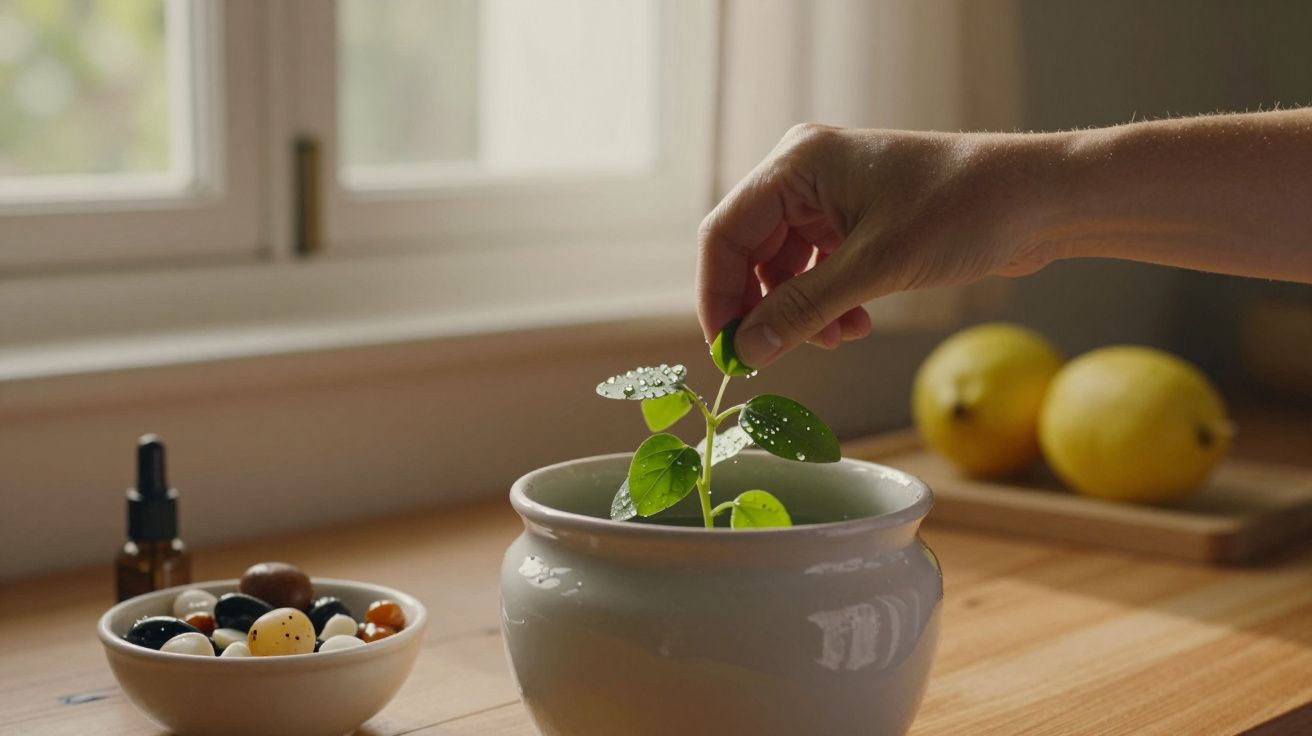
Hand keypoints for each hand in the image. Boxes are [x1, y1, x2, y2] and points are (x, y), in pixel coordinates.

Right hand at [697, 123, 1047, 367]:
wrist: (1040, 200)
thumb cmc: (963, 211)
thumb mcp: (874, 268)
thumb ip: (802, 310)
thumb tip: (747, 351)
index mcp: (798, 164)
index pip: (725, 233)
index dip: (719, 297)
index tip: (727, 352)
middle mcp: (805, 174)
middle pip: (750, 253)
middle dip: (764, 309)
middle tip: (771, 358)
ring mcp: (831, 197)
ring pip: (784, 268)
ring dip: (801, 313)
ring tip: (838, 339)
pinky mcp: (856, 220)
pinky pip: (816, 270)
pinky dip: (826, 304)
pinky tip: (855, 326)